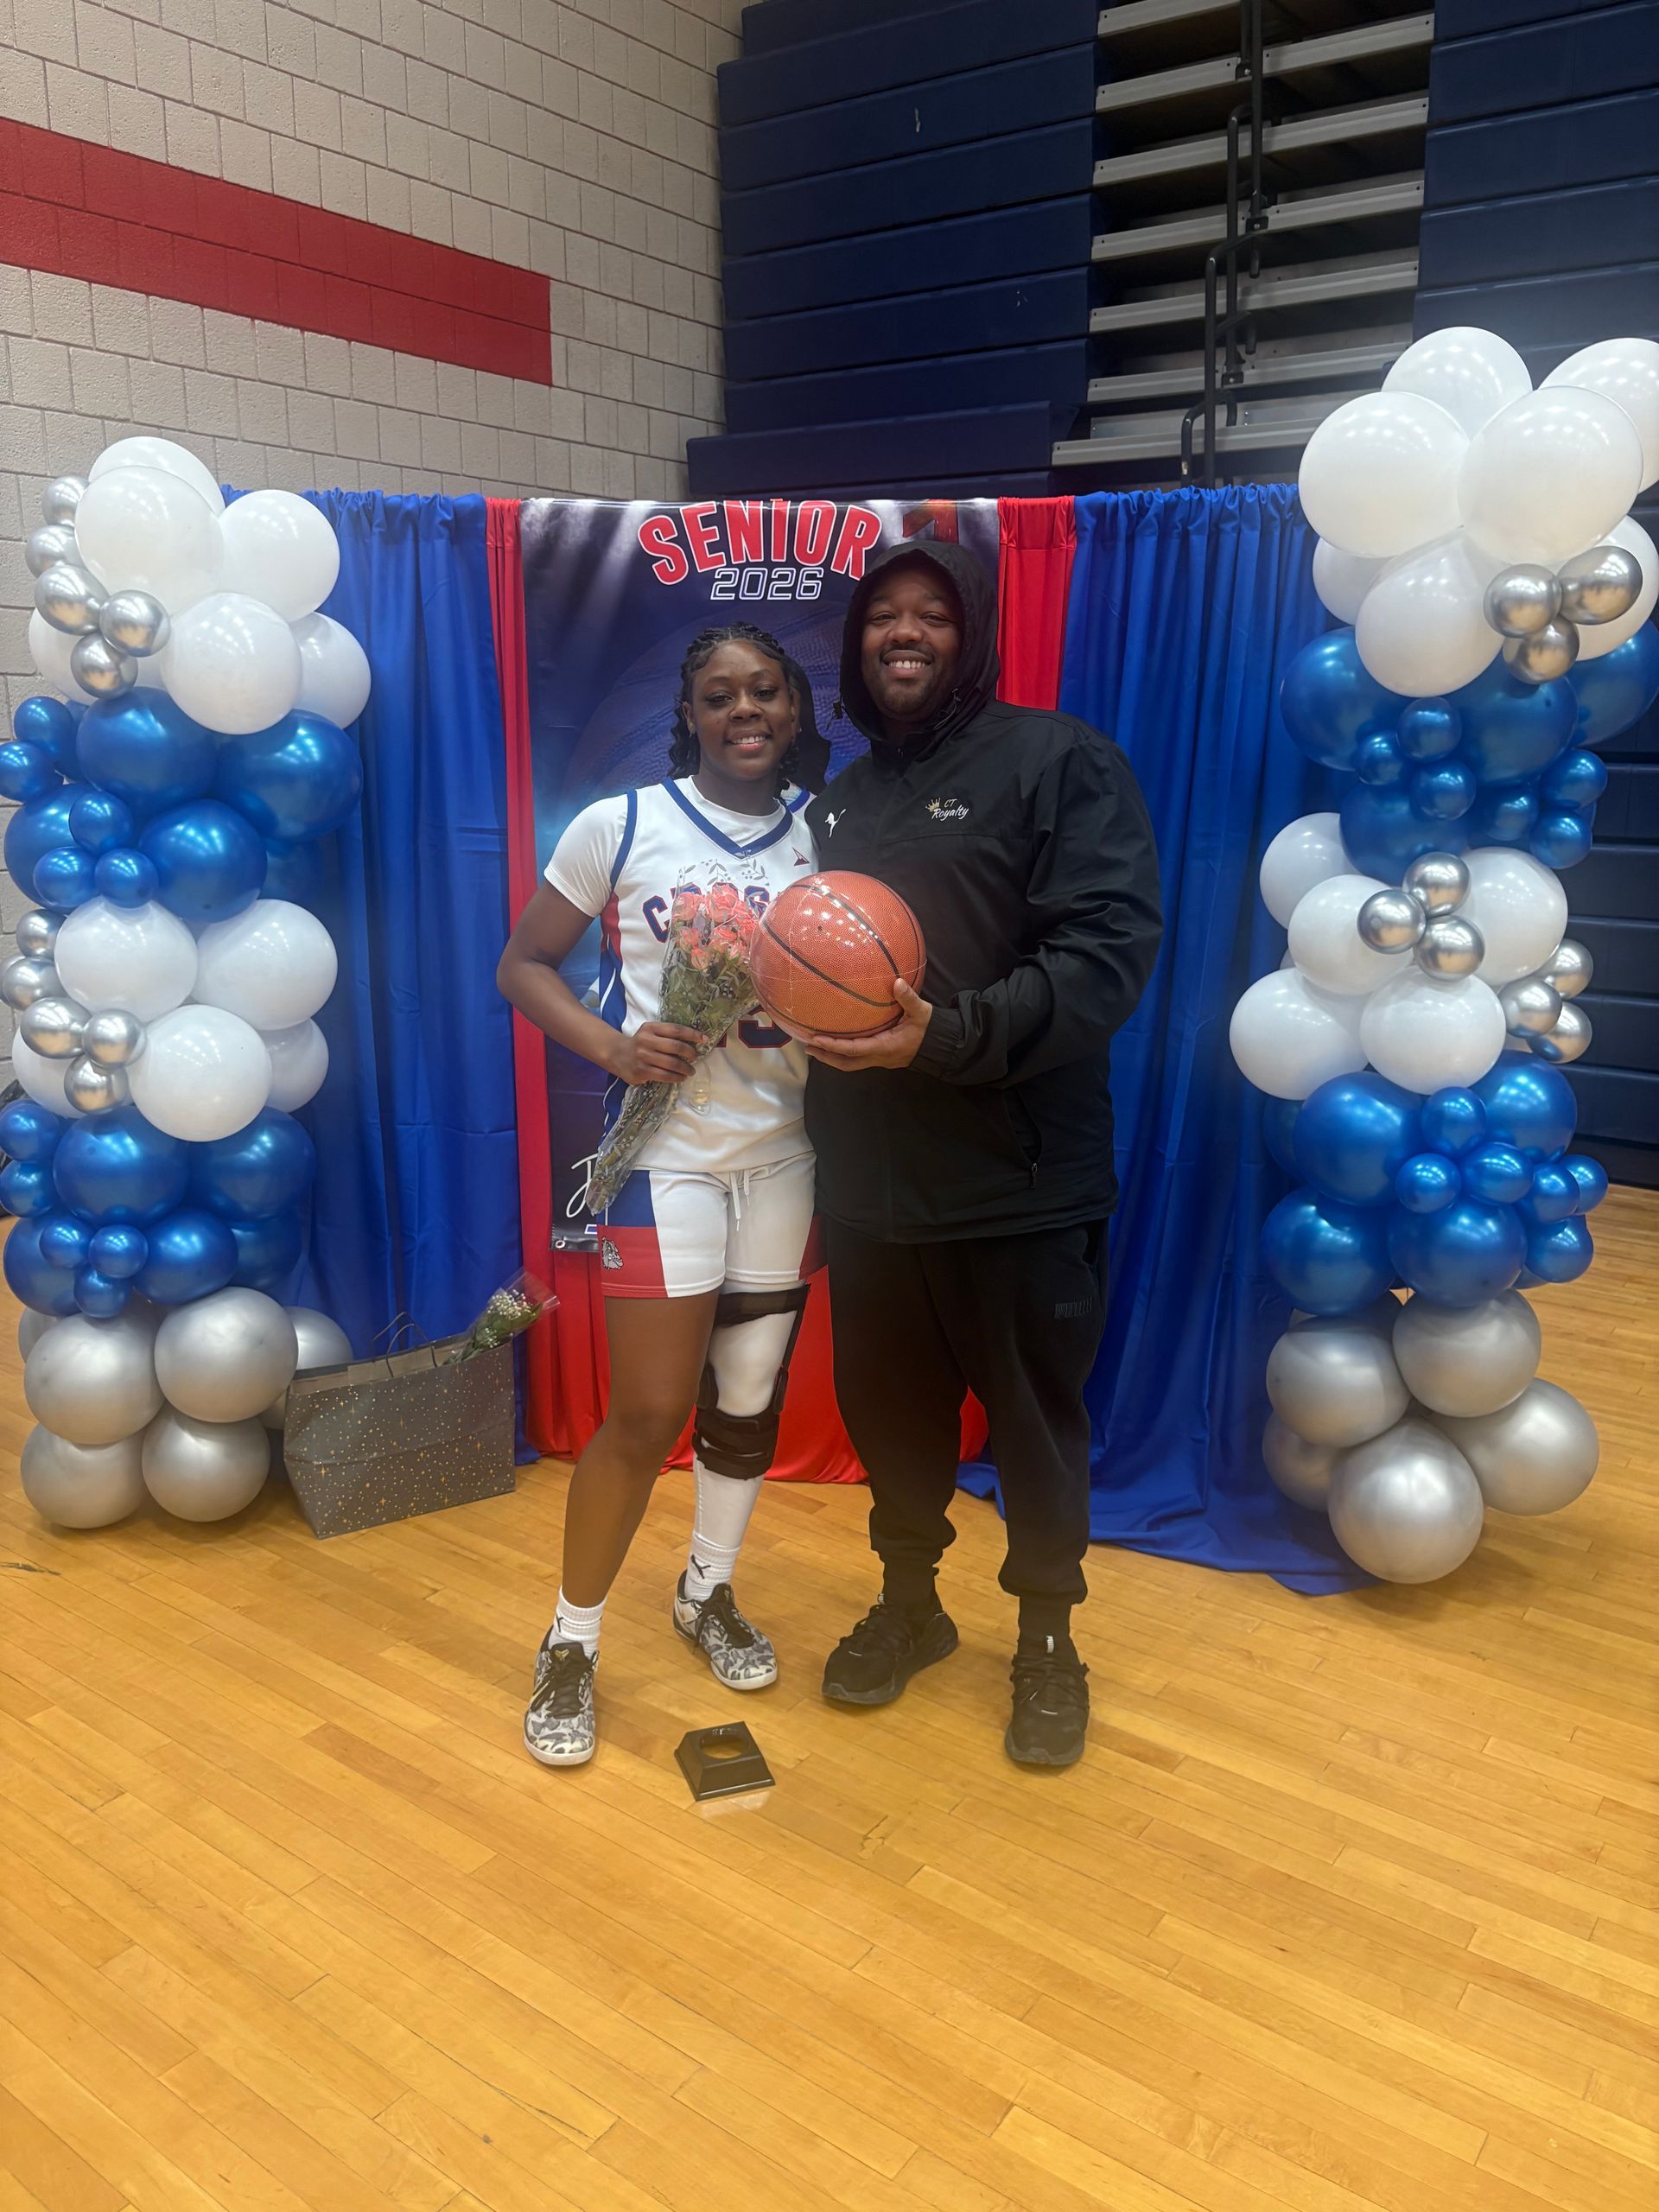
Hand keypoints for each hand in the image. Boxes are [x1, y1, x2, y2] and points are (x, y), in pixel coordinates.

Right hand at [610, 1021, 702, 1083]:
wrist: (616, 1054)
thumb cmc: (640, 1043)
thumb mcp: (650, 1032)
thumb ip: (667, 1034)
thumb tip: (695, 1040)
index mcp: (651, 1028)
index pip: (676, 1030)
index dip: (692, 1034)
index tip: (704, 1039)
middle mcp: (646, 1041)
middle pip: (675, 1047)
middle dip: (690, 1053)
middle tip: (696, 1057)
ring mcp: (643, 1057)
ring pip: (672, 1064)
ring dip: (686, 1068)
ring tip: (691, 1071)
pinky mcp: (641, 1071)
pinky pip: (664, 1076)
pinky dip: (676, 1077)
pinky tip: (681, 1077)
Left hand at [805, 980, 932, 1071]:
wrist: (940, 1046)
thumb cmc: (929, 1029)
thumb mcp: (921, 1012)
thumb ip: (909, 998)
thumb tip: (897, 983)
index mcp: (885, 1046)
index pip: (854, 1049)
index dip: (834, 1046)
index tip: (816, 1039)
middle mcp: (878, 1057)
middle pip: (846, 1063)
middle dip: (826, 1056)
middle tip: (808, 1046)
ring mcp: (879, 1059)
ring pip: (850, 1064)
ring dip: (832, 1057)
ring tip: (815, 1047)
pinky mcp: (880, 1057)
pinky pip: (856, 1059)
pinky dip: (843, 1053)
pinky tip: (835, 1043)